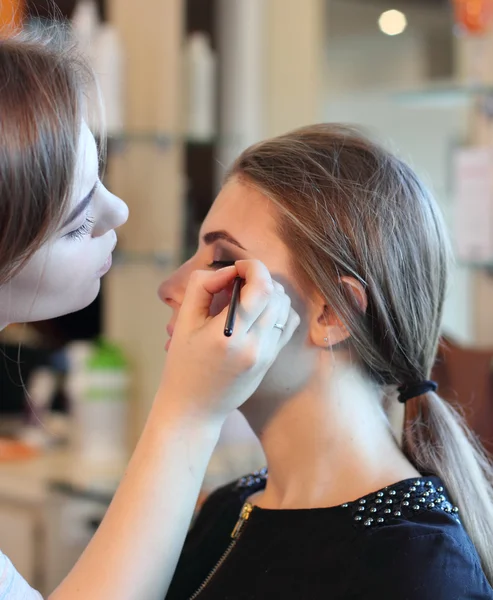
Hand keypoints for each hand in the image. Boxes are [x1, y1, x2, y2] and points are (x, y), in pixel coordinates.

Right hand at [157, 260, 299, 424]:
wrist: (194, 409)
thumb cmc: (183, 365)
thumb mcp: (184, 322)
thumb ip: (202, 287)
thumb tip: (229, 272)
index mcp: (228, 335)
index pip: (261, 287)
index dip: (253, 267)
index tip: (237, 267)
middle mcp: (254, 345)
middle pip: (277, 294)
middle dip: (260, 278)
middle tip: (238, 282)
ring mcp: (266, 354)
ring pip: (286, 307)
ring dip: (270, 293)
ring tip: (246, 297)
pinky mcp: (271, 360)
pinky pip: (288, 324)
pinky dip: (279, 310)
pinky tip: (258, 312)